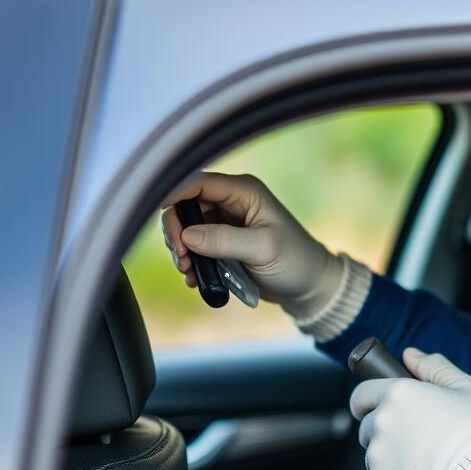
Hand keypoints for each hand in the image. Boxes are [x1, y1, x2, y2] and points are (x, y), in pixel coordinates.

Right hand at [161, 172, 342, 317]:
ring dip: (181, 250)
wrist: (308, 286)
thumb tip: (187, 236)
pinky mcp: (221, 243)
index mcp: (244, 191)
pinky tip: (196, 278)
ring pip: (185, 228)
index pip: (198, 183)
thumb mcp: (262, 249)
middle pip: (185, 206)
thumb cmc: (295, 261)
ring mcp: (225, 223)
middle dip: (177, 232)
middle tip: (182, 258)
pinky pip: (194, 247)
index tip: (162, 219)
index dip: (174, 195)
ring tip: (190, 272)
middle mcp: (231, 202)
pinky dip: (190, 262)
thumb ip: (225, 240)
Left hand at [350, 348, 470, 469]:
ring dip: (392, 461)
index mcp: (397, 394)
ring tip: (427, 466)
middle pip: (369, 428)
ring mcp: (377, 459)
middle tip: (419, 441)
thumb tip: (410, 355)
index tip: (379, 410)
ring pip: (375, 458)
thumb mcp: (466, 389)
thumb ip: (434, 367)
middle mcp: (381, 424)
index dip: (368, 402)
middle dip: (387, 433)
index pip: (361, 395)